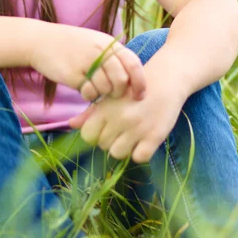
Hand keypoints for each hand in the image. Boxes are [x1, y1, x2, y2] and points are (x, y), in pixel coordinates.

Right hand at [29, 22, 146, 100]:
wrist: (41, 41)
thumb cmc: (72, 45)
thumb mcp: (95, 44)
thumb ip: (113, 57)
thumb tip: (133, 81)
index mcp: (109, 44)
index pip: (133, 64)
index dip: (140, 82)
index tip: (139, 95)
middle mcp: (100, 52)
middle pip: (121, 80)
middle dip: (119, 93)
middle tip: (111, 94)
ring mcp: (86, 62)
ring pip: (105, 89)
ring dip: (101, 94)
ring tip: (92, 86)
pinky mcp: (73, 75)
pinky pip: (89, 93)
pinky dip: (88, 95)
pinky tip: (81, 86)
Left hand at [68, 65, 187, 163]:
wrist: (165, 80)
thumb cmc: (133, 87)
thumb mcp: (110, 96)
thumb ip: (90, 112)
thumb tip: (71, 124)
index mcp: (106, 108)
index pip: (87, 135)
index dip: (94, 134)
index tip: (104, 128)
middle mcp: (119, 119)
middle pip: (103, 145)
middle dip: (110, 140)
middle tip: (121, 129)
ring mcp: (137, 129)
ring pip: (118, 154)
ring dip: (124, 148)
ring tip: (131, 135)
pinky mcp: (154, 137)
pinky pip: (139, 157)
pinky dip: (140, 152)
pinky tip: (143, 140)